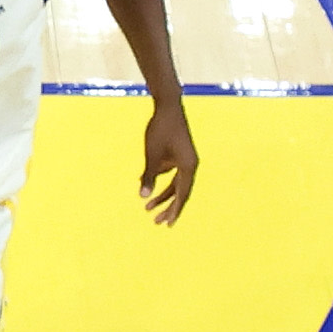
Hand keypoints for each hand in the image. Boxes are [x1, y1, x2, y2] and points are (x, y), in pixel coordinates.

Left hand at [139, 102, 197, 224]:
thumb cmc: (160, 130)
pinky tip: (145, 187)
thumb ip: (149, 176)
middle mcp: (189, 165)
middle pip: (180, 192)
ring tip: (147, 209)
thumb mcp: (152, 155)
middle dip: (168, 208)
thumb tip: (143, 196)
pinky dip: (158, 180)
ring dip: (162, 196)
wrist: (167, 107)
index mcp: (188, 166)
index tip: (167, 224)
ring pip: (174, 184)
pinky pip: (170, 173)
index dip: (174, 210)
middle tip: (157, 223)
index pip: (182, 194)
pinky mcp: (177, 154)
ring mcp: (184, 160)